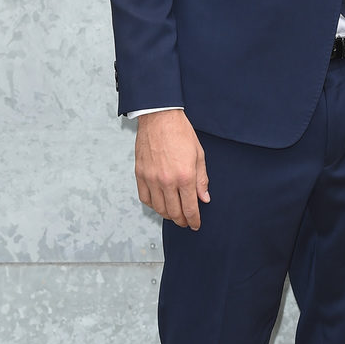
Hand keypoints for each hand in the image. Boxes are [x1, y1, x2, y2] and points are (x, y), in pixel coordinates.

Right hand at [134, 110, 209, 229]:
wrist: (159, 118)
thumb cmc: (180, 133)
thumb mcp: (199, 155)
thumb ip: (201, 180)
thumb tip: (204, 198)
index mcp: (185, 176)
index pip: (190, 208)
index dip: (194, 220)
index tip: (195, 225)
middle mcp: (167, 181)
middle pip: (174, 212)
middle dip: (182, 221)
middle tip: (186, 222)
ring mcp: (151, 179)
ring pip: (159, 208)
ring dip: (167, 215)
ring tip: (174, 214)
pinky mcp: (140, 174)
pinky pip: (145, 198)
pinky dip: (152, 205)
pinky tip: (159, 204)